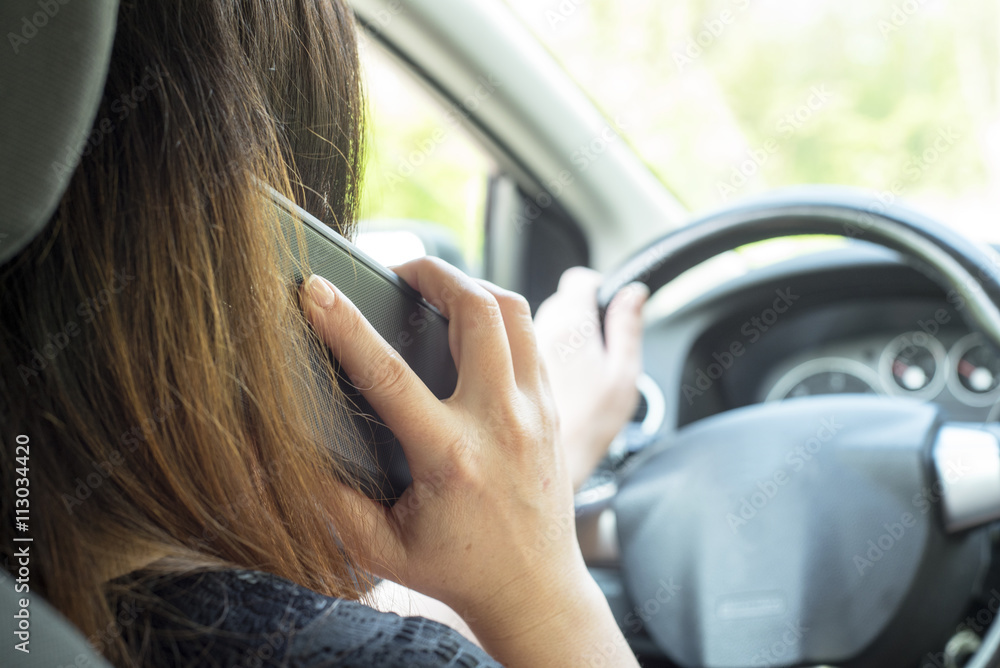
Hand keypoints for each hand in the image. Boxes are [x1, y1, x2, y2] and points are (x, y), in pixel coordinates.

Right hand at [301, 258, 637, 666]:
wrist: (536, 590)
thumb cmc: (457, 570)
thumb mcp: (380, 546)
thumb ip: (331, 499)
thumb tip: (286, 450)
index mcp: (451, 457)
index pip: (389, 375)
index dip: (346, 327)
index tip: (316, 291)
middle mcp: (501, 423)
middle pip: (477, 312)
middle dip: (434, 272)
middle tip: (400, 269)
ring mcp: (536, 412)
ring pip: (515, 313)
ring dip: (474, 286)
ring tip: (438, 287)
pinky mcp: (554, 410)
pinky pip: (531, 339)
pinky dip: (501, 317)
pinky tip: (474, 326)